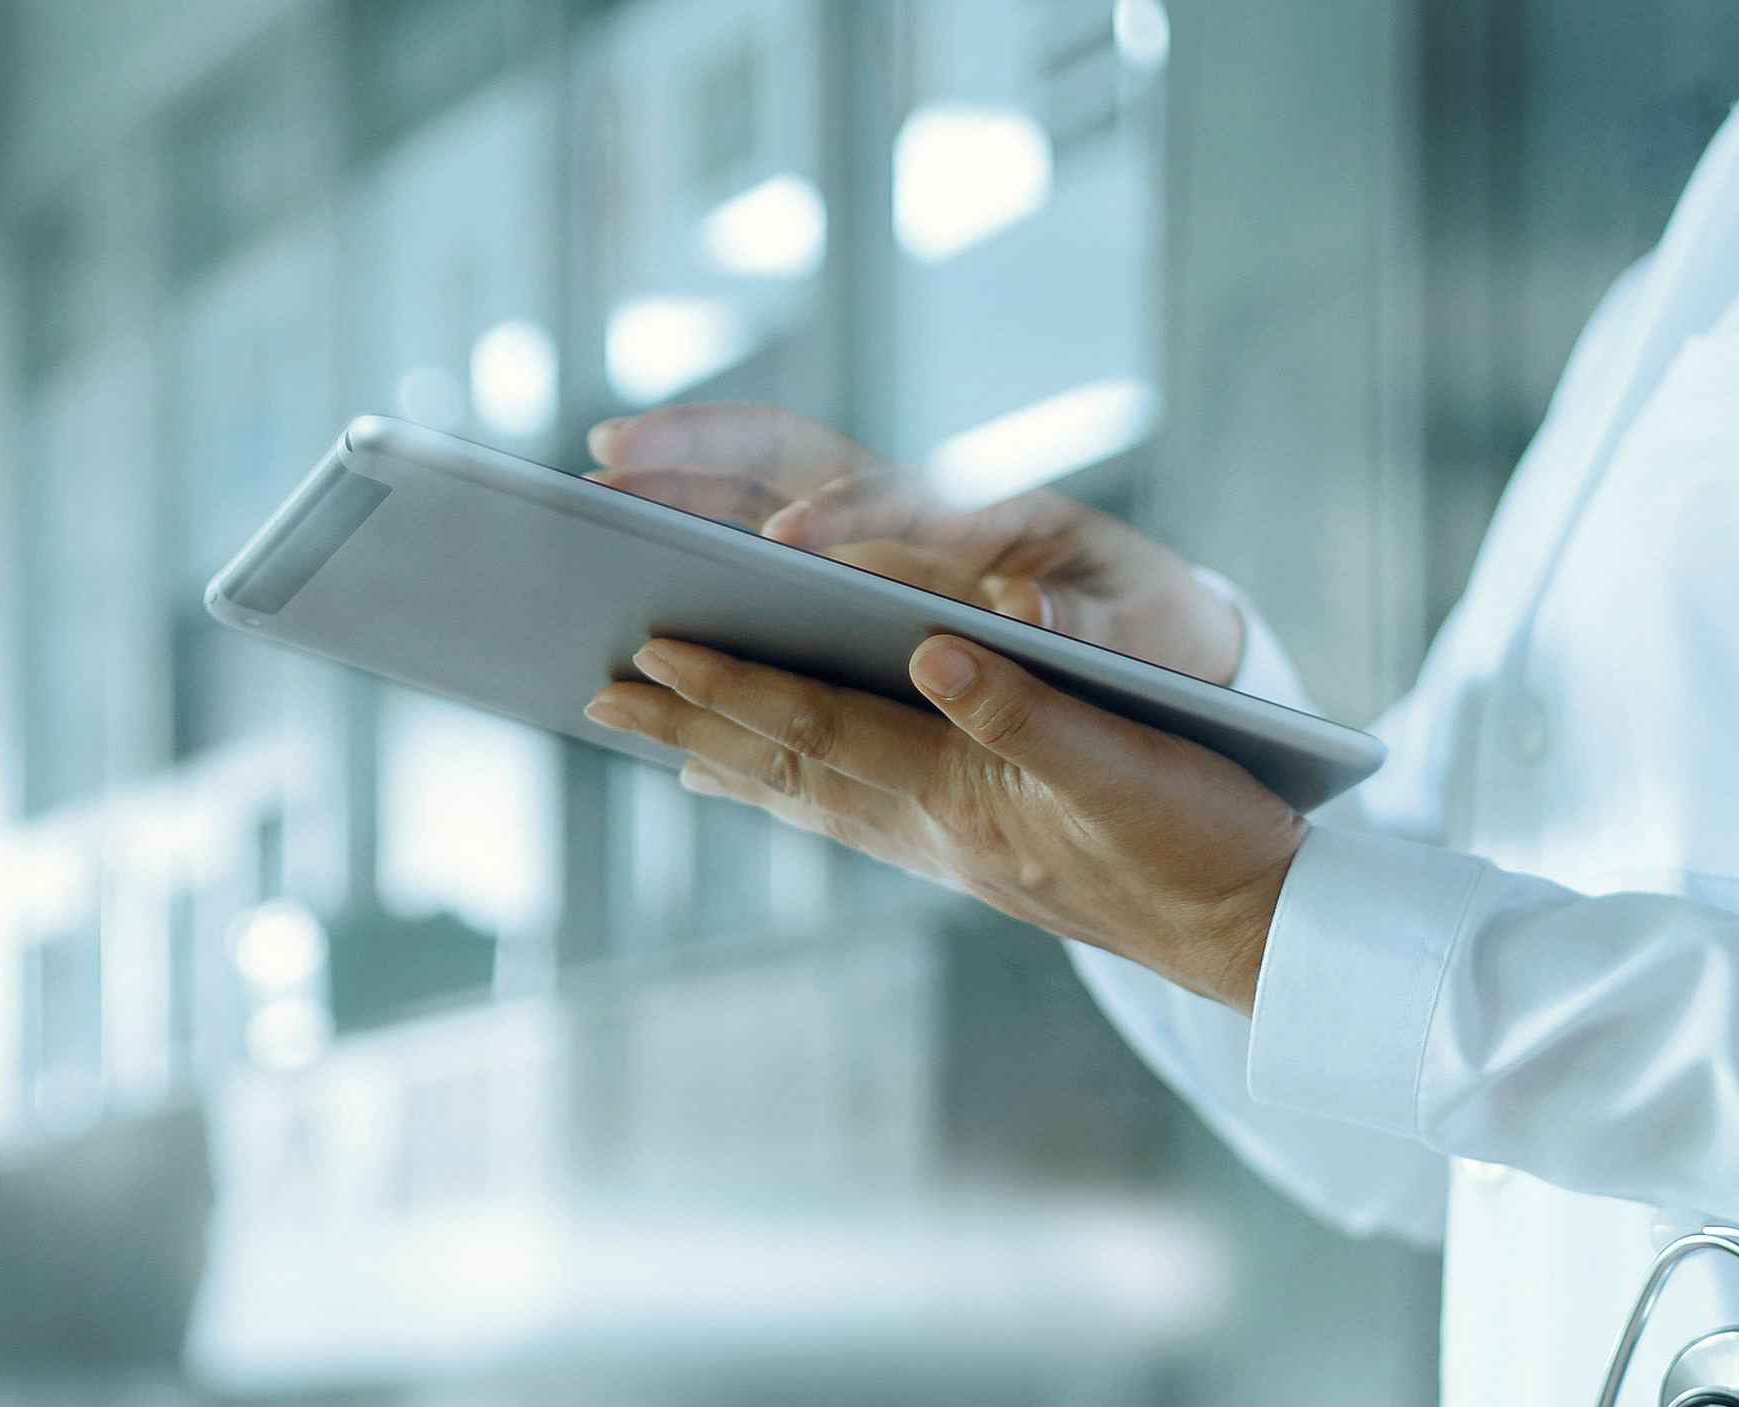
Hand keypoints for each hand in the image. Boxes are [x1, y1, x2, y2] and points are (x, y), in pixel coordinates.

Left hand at [585, 634, 1308, 1012]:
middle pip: (784, 768)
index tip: (646, 650)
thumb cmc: (1204, 842)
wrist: (1257, 934)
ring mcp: (950, 848)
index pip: (818, 727)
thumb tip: (934, 651)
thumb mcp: (1127, 766)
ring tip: (650, 734)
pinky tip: (767, 781)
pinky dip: (794, 788)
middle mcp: (934, 828)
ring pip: (809, 795)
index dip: (731, 686)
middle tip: (596, 694)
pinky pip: (854, 815)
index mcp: (959, 794)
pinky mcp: (978, 856)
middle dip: (688, 728)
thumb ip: (1028, 710)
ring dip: (724, 760)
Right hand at [586, 403, 1245, 684]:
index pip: (898, 498)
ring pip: (750, 489)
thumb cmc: (1145, 625)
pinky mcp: (850, 568)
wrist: (1153, 627)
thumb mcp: (1136, 626)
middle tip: (606, 460)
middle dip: (700, 448)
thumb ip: (1084, 621)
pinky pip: (750, 542)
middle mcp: (914, 506)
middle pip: (788, 454)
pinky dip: (688, 547)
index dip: (845, 518)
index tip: (785, 544)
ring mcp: (872, 532)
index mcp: (985, 514)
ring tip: (586, 509)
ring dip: (670, 486)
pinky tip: (625, 596)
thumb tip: (1029, 615)